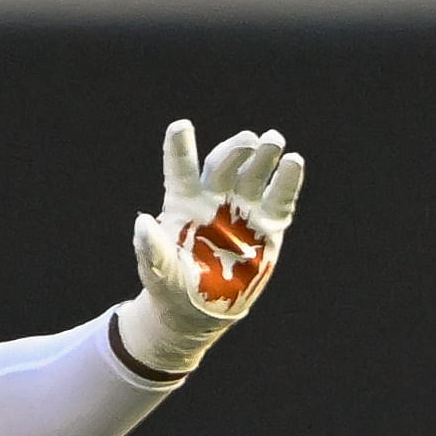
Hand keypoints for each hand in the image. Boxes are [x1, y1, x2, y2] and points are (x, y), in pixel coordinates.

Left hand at [118, 121, 304, 377]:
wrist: (202, 309)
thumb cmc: (173, 287)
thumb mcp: (159, 272)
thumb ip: (152, 249)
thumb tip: (142, 223)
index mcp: (182, 203)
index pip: (181, 169)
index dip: (180, 147)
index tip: (181, 126)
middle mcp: (213, 199)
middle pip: (224, 165)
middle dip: (235, 150)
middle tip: (250, 139)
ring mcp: (241, 211)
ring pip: (253, 175)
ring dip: (264, 157)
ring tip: (274, 141)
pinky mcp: (267, 227)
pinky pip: (280, 200)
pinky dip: (287, 181)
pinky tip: (294, 163)